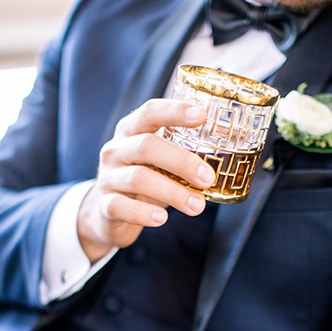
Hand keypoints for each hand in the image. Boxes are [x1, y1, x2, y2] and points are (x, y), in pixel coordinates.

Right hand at [77, 99, 215, 262]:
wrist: (106, 213)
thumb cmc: (144, 180)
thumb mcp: (159, 161)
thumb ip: (181, 153)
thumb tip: (227, 155)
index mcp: (132, 131)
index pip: (150, 112)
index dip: (175, 111)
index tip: (202, 115)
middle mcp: (117, 149)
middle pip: (147, 146)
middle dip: (181, 161)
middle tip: (208, 178)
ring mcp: (108, 177)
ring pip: (138, 178)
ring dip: (172, 192)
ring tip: (197, 206)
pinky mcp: (104, 204)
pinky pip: (121, 207)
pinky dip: (144, 213)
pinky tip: (162, 219)